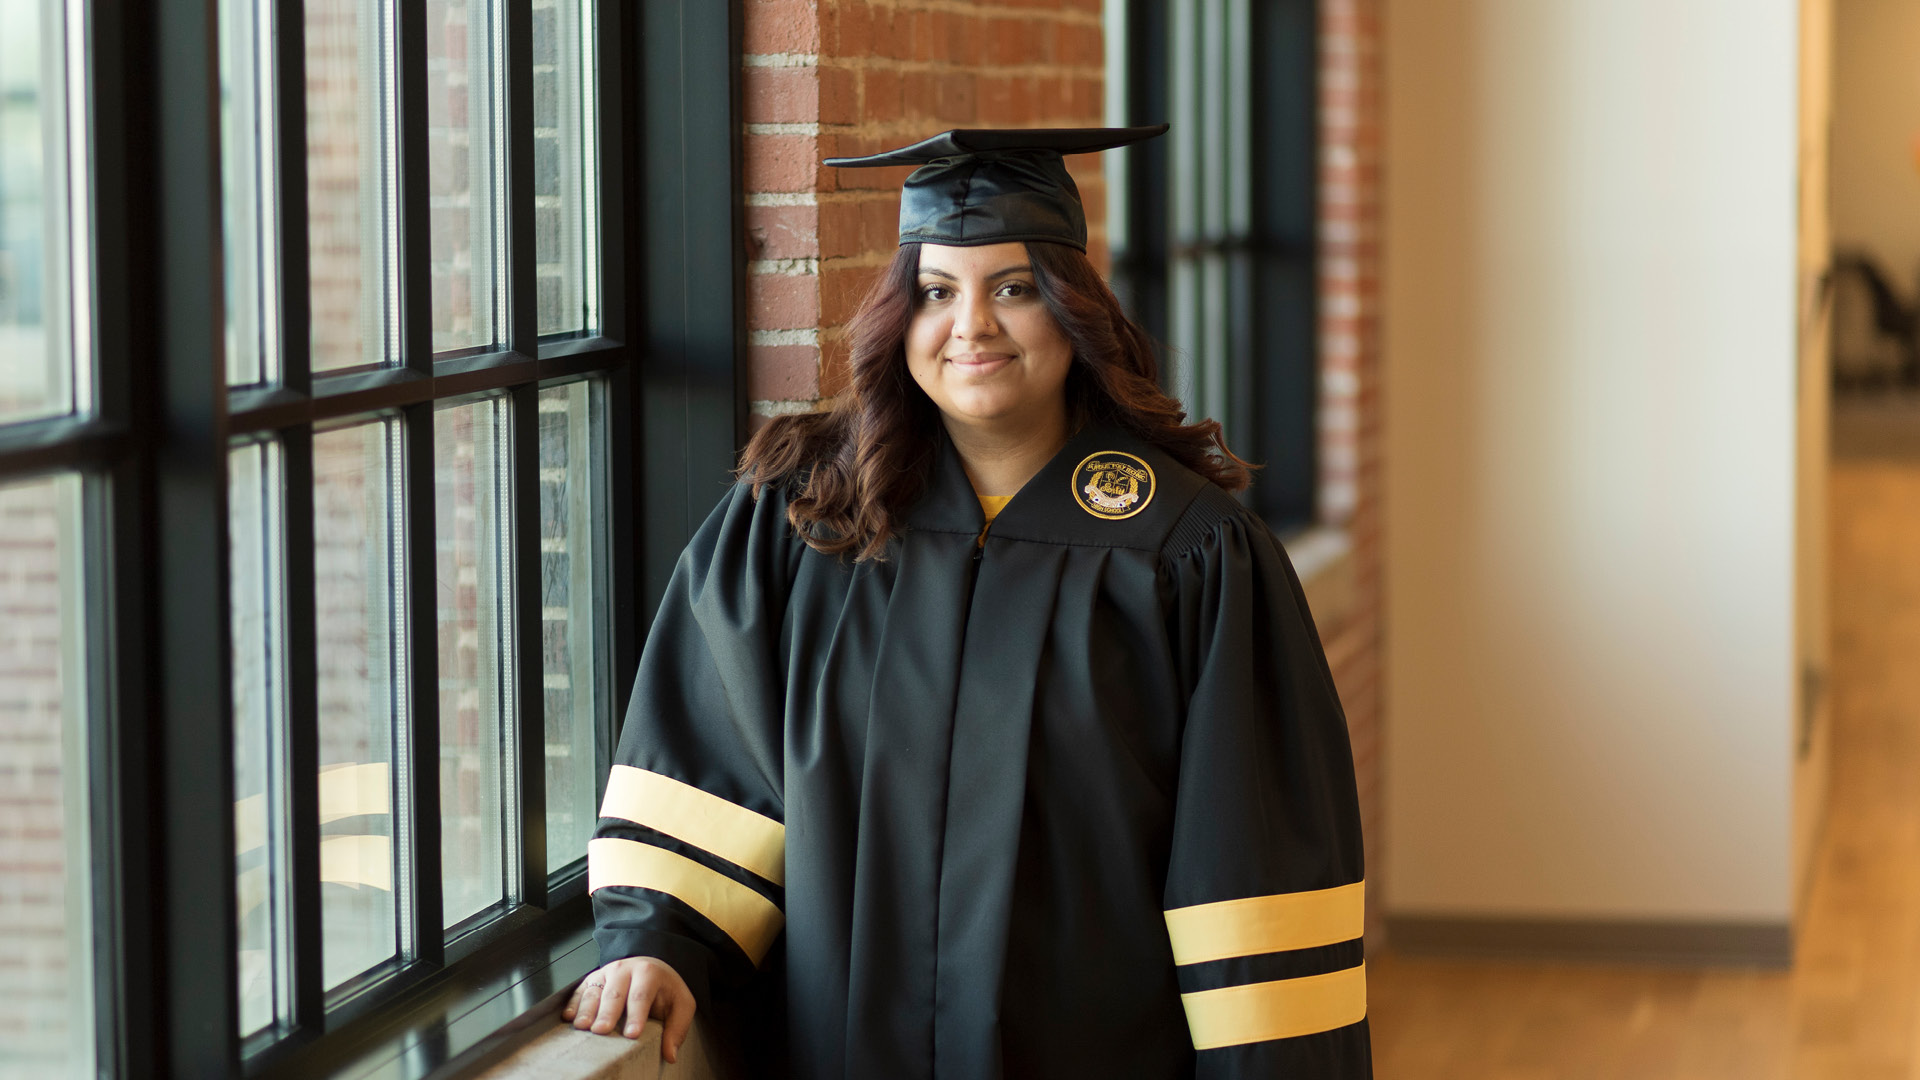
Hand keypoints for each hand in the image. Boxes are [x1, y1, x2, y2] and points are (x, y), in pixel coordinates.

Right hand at [561, 956, 696, 1061]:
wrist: (651, 969)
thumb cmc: (665, 991)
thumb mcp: (681, 1005)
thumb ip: (677, 1029)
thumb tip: (670, 1055)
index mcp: (649, 973)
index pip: (641, 996)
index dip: (636, 1015)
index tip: (632, 1034)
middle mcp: (625, 969)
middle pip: (615, 993)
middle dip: (607, 1013)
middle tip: (601, 1031)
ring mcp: (606, 973)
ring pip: (595, 991)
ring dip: (587, 1010)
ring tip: (582, 1027)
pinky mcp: (592, 979)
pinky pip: (580, 990)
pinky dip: (574, 1003)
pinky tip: (569, 1017)